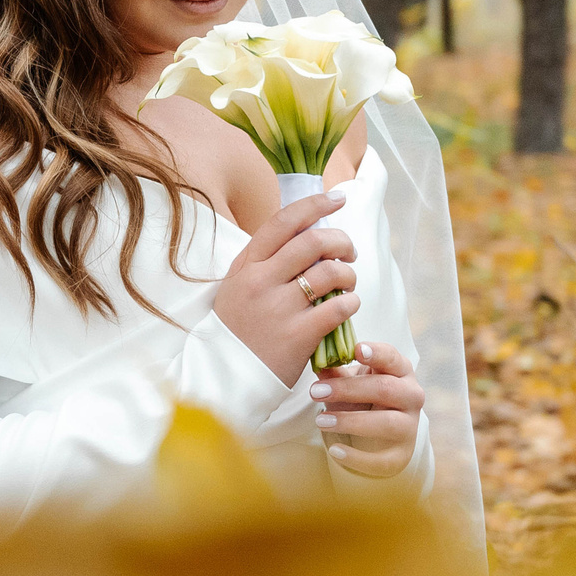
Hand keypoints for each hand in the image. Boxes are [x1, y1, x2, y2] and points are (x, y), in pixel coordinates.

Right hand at [214, 192, 358, 387]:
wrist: (224, 376)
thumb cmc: (236, 328)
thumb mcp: (236, 286)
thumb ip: (263, 261)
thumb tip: (302, 232)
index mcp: (246, 265)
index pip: (283, 222)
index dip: (315, 205)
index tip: (337, 199)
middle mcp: (261, 281)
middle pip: (314, 242)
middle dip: (342, 241)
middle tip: (349, 252)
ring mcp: (279, 308)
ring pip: (331, 272)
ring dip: (349, 274)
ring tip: (348, 284)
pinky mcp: (298, 335)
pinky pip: (338, 307)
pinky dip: (351, 303)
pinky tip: (347, 306)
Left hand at [310, 340, 424, 479]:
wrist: (377, 436)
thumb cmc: (362, 398)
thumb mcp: (350, 382)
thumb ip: (335, 373)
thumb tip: (318, 363)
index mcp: (400, 371)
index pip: (392, 358)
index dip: (376, 353)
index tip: (357, 349)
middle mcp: (411, 396)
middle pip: (385, 389)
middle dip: (349, 390)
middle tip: (316, 391)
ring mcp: (410, 427)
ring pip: (386, 423)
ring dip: (351, 422)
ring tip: (321, 420)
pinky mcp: (402, 455)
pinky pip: (383, 459)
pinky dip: (358, 457)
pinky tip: (335, 450)